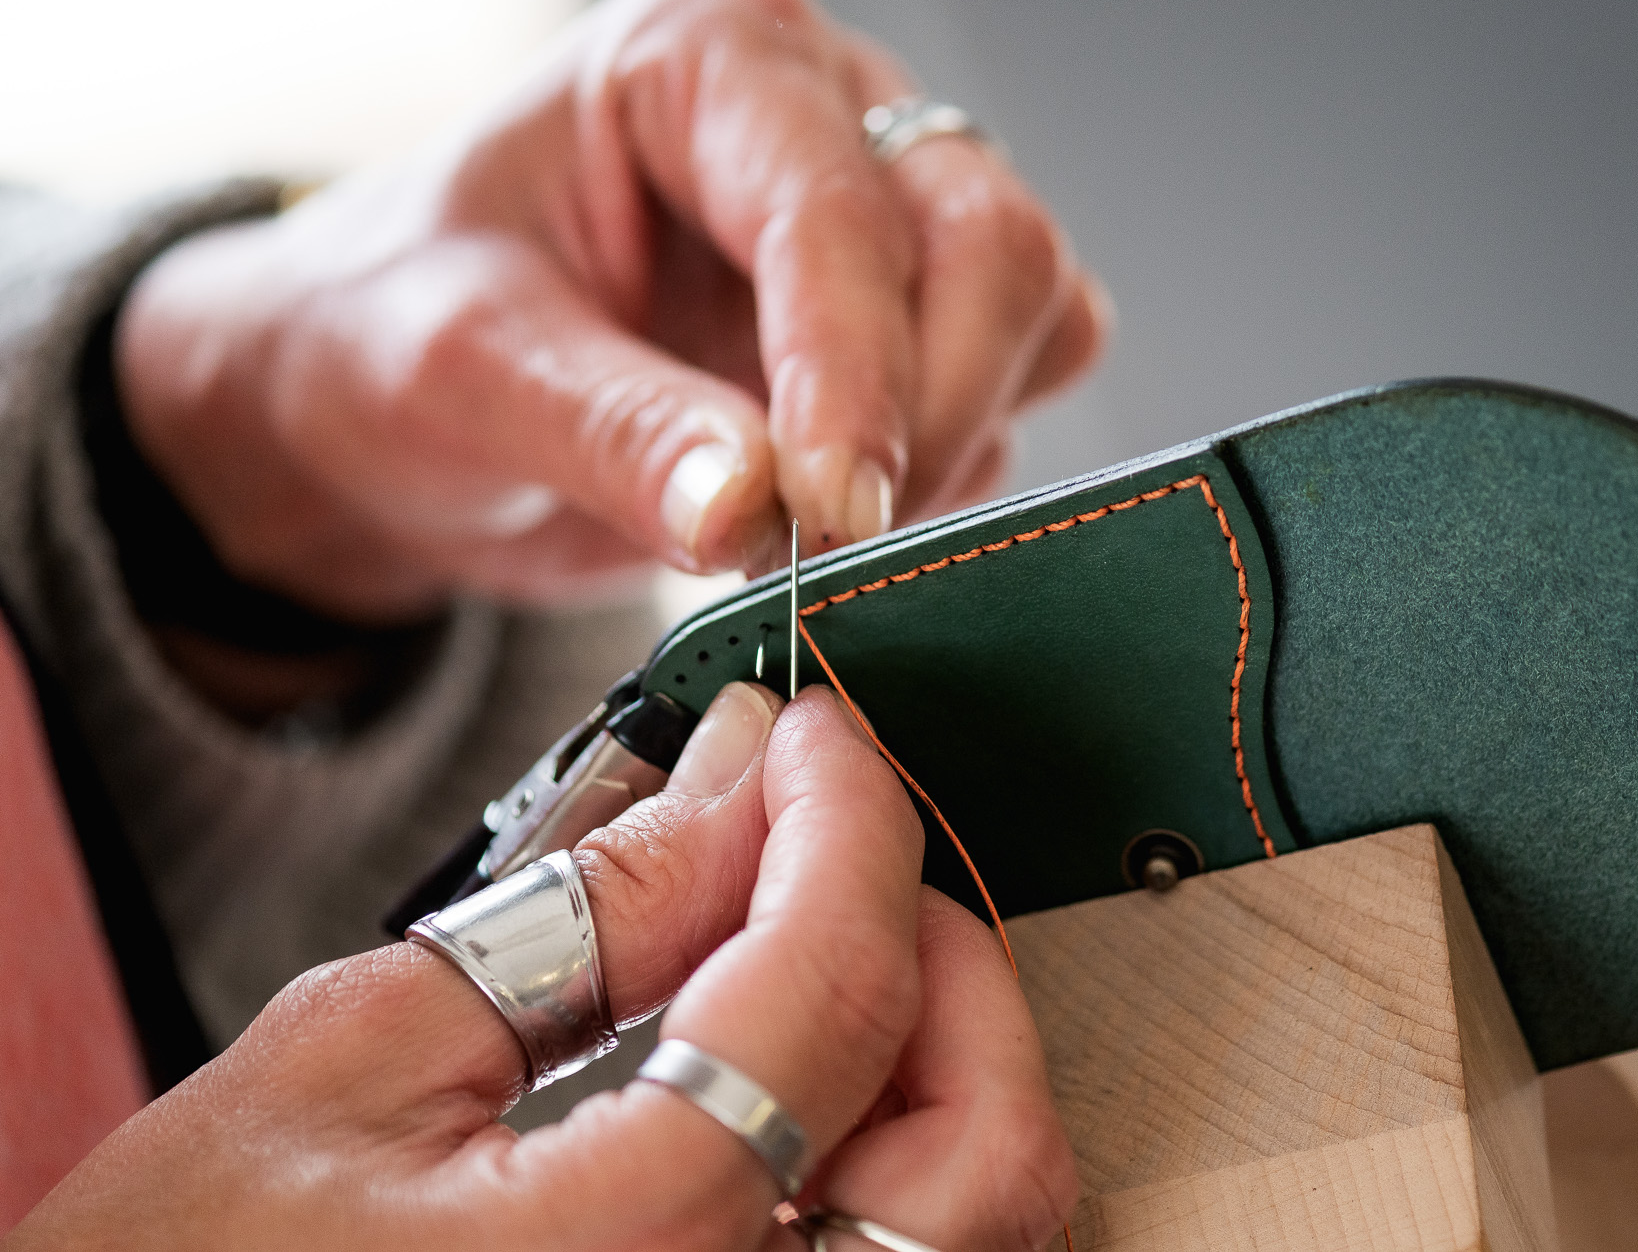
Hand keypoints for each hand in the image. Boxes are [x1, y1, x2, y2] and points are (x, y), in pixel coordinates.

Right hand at [8, 684, 1075, 1250]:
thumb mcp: (347, 1063)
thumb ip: (582, 919)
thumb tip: (736, 784)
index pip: (837, 986)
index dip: (848, 818)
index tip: (818, 735)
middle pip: (989, 1141)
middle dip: (936, 947)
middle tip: (830, 841)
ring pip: (983, 1221)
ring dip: (938, 1051)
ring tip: (809, 945)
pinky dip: (899, 1147)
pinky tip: (801, 1074)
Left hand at [116, 0, 1108, 622]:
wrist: (391, 397)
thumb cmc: (393, 334)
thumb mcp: (456, 371)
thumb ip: (608, 431)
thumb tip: (751, 508)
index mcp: (702, 56)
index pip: (835, 206)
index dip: (851, 368)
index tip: (828, 512)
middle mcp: (824, 103)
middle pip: (988, 242)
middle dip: (929, 410)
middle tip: (825, 548)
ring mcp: (888, 204)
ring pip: (1034, 310)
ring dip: (951, 445)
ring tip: (806, 535)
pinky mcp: (916, 312)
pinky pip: (1019, 384)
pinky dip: (956, 468)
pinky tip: (836, 517)